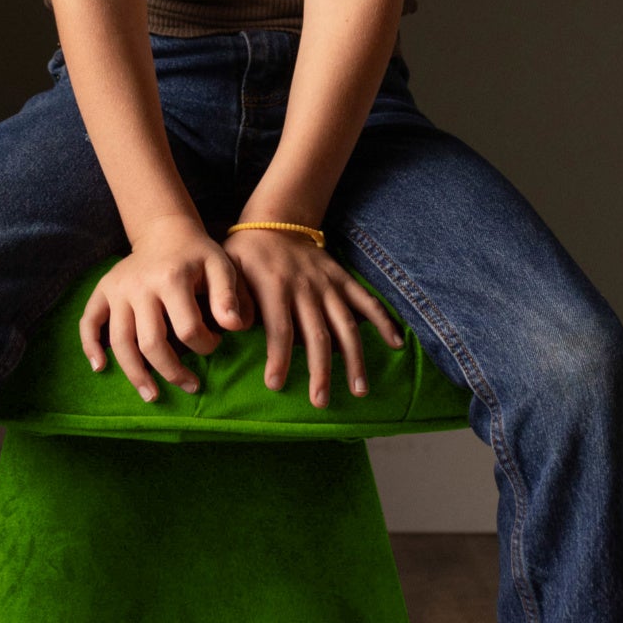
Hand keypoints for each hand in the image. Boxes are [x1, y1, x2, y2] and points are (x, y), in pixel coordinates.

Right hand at [79, 219, 244, 402]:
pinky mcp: (103, 290)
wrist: (165, 231)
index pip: (187, 328)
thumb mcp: (221, 267)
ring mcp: (117, 289)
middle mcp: (139, 285)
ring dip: (135, 373)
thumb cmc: (197, 255)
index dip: (205, 345)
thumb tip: (234, 328)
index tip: (214, 344)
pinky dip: (90, 346)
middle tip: (190, 387)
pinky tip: (101, 367)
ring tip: (152, 395)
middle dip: (172, 372)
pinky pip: (89, 322)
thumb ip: (230, 296)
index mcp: (171, 278)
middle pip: (150, 342)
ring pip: (120, 341)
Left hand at [226, 230, 404, 406]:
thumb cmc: (245, 253)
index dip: (278, 357)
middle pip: (317, 334)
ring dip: (354, 359)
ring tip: (359, 390)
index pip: (279, 327)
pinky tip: (396, 344)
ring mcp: (328, 283)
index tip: (276, 384)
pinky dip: (383, 320)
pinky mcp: (342, 279)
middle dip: (320, 370)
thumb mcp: (226, 269)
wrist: (276, 220)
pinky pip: (365, 300)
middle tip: (320, 401)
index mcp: (274, 286)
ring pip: (345, 324)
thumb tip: (233, 326)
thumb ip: (229, 298)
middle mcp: (305, 287)